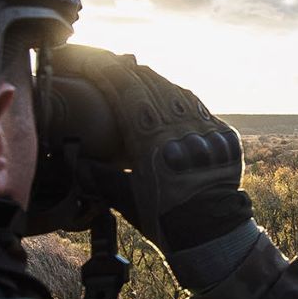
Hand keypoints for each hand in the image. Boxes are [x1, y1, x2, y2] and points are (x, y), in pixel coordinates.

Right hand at [49, 45, 251, 254]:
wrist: (213, 236)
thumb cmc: (164, 219)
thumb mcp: (126, 199)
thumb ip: (99, 177)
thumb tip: (72, 162)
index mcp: (152, 140)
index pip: (126, 91)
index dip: (107, 71)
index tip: (93, 62)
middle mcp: (181, 129)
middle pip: (152, 85)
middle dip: (129, 72)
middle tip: (114, 64)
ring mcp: (207, 131)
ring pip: (178, 92)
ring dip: (157, 82)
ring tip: (140, 77)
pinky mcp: (225, 137)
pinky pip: (201, 108)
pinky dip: (183, 100)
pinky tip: (173, 100)